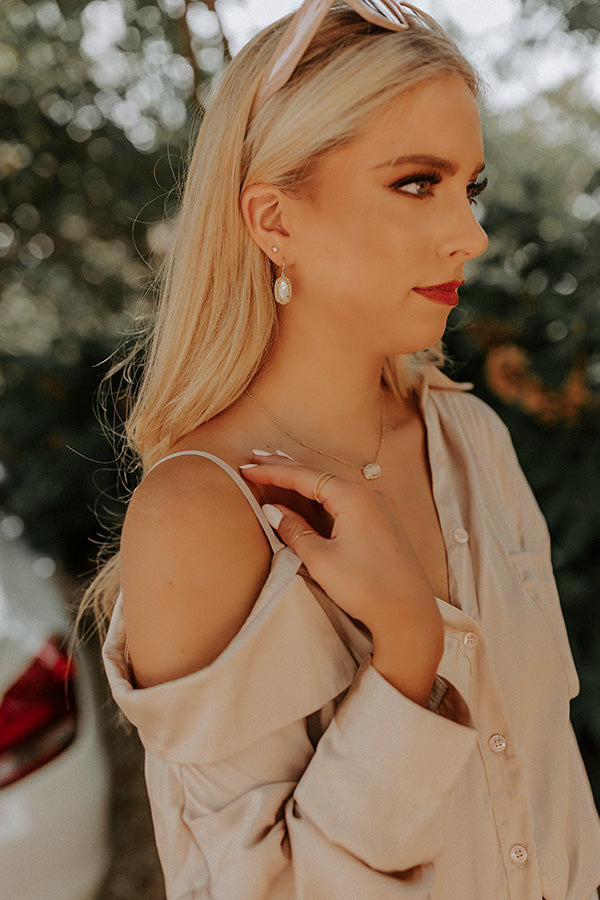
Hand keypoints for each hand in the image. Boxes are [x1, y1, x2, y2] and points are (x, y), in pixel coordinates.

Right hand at [242, 453, 443, 704]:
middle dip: (286, 467)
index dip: (273, 472)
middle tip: (256, 459)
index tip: (247, 469)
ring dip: (304, 477)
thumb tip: (273, 510)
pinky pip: (345, 497)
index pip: (304, 477)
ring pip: (332, 484)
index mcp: (353, 498)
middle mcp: (369, 494)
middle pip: (319, 474)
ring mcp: (379, 507)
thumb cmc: (366, 588)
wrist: (409, 613)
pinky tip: (311, 493)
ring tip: (278, 468)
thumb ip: (294, 531)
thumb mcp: (321, 560)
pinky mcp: (382, 522)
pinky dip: (322, 492)